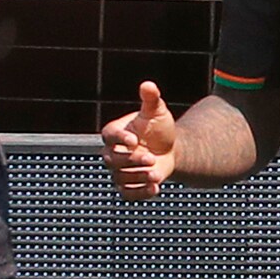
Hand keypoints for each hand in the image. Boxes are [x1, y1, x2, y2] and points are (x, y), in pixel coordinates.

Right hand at [101, 80, 176, 200]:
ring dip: (138, 176)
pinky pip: (127, 194)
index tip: (134, 140)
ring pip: (120, 177)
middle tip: (151, 158)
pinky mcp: (127, 185)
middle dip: (131, 160)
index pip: (109, 136)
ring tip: (155, 173)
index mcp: (115, 132)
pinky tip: (155, 188)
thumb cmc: (159, 128)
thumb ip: (151, 99)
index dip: (120, 139)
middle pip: (112, 160)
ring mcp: (119, 170)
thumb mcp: (156, 112)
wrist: (169, 148)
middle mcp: (113, 152)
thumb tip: (148, 85)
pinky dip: (140, 193)